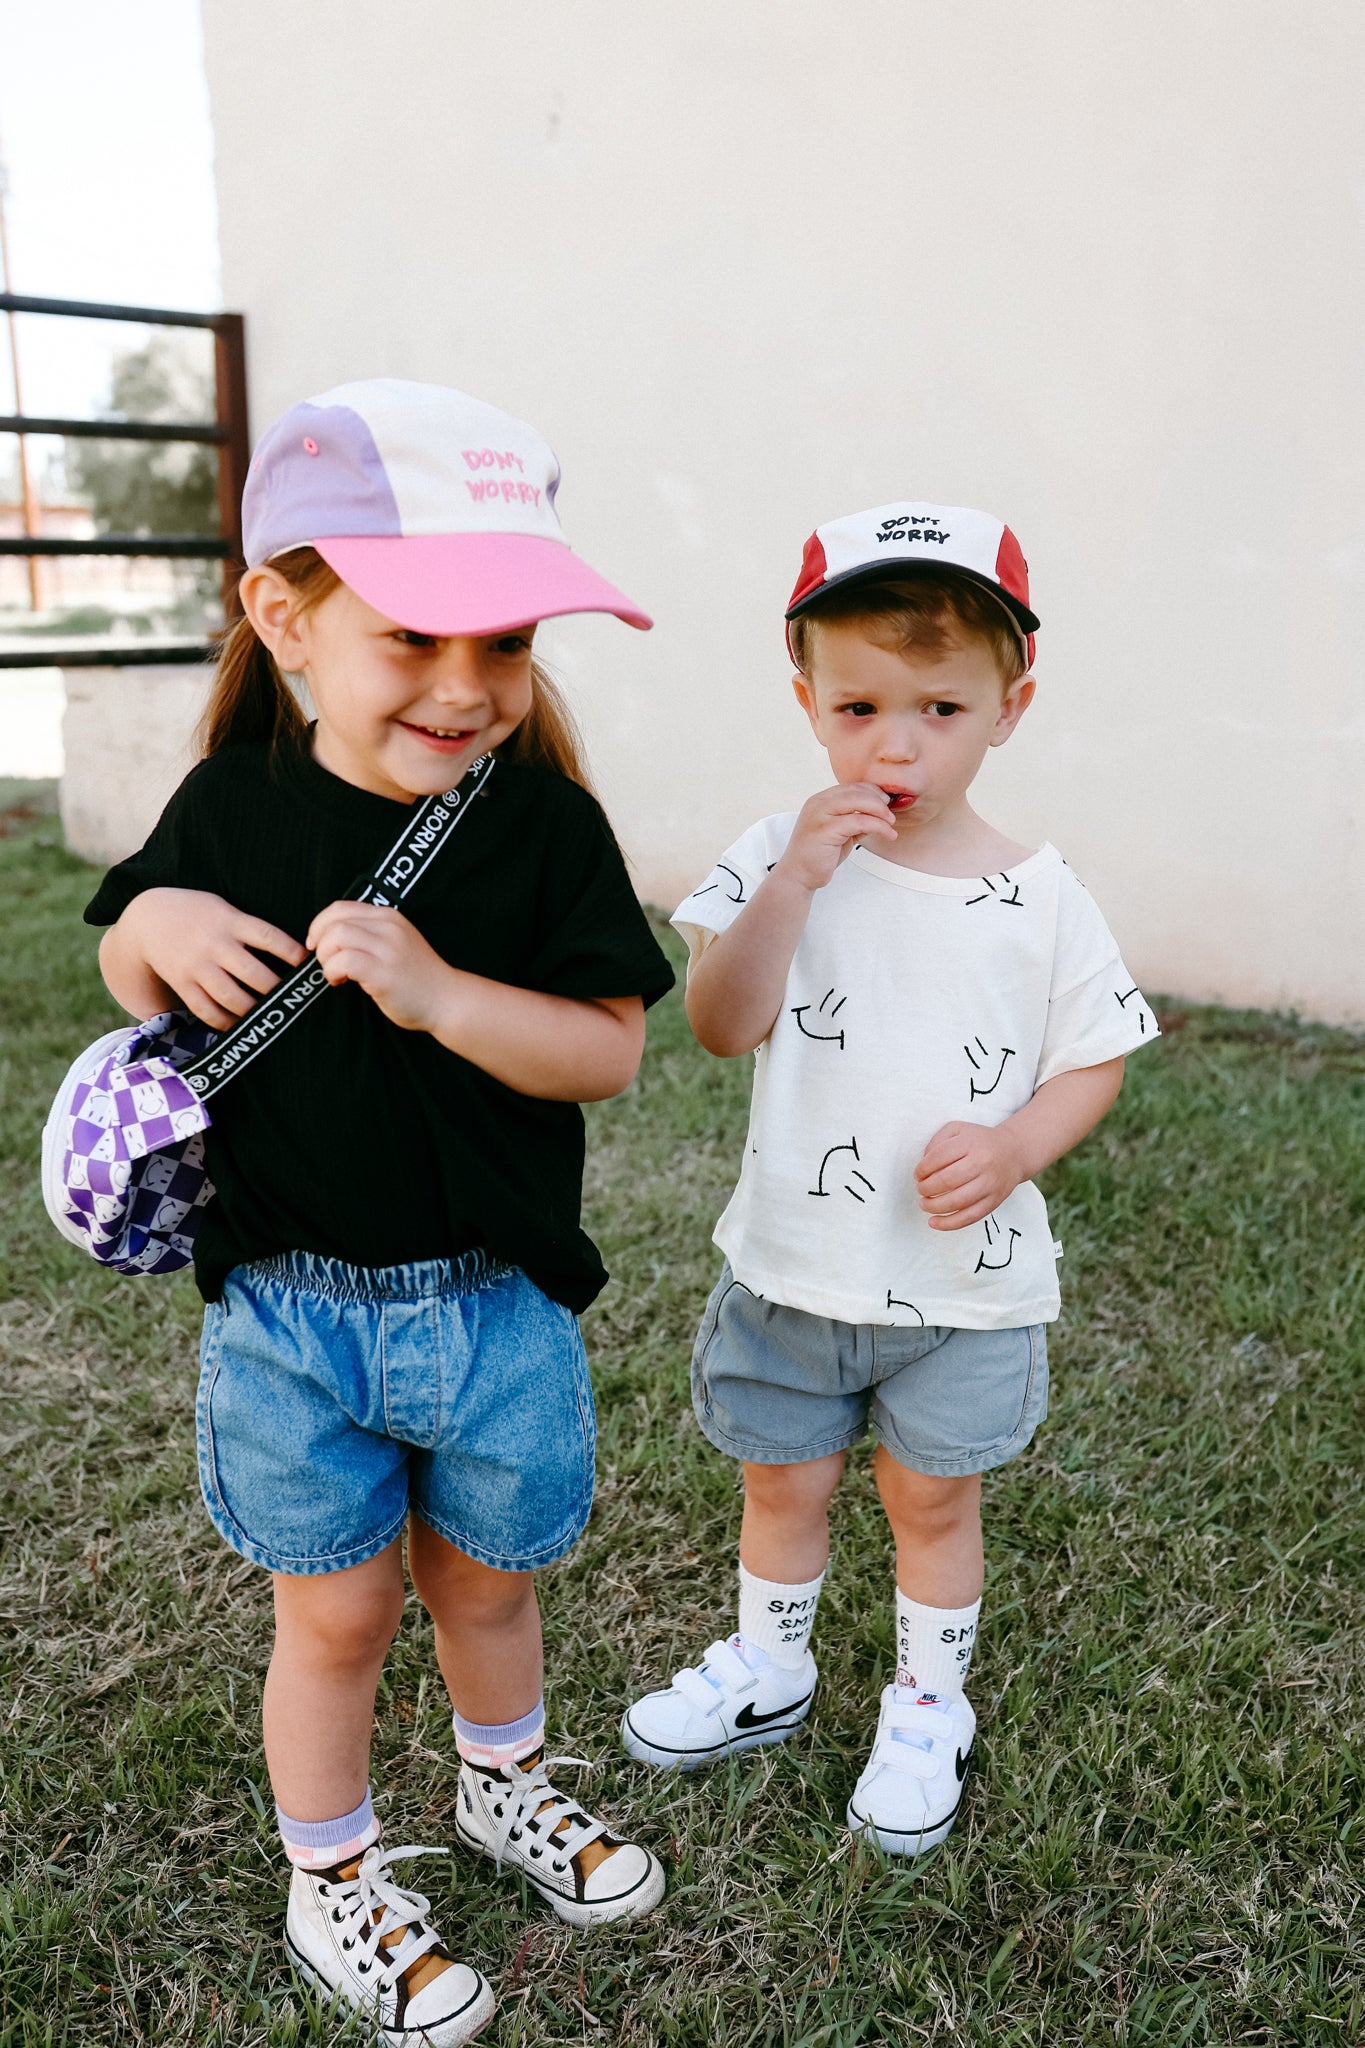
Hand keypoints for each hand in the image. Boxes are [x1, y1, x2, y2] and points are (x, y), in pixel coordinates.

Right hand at [117, 887, 306, 1029]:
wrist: (148, 919)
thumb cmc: (198, 913)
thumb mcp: (223, 909)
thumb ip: (249, 927)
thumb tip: (290, 952)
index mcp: (230, 921)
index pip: (268, 937)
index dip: (292, 953)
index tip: (309, 965)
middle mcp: (215, 945)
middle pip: (253, 974)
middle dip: (276, 990)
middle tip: (290, 999)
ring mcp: (197, 966)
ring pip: (232, 997)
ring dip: (254, 1011)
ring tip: (268, 1014)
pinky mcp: (182, 983)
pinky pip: (206, 1010)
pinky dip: (225, 1022)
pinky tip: (239, 1024)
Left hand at [306, 900, 454, 1032]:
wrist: (447, 1000)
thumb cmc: (417, 978)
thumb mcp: (397, 943)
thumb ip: (371, 934)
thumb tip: (330, 938)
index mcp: (390, 917)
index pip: (340, 908)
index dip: (319, 924)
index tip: (316, 944)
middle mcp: (389, 927)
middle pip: (334, 921)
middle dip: (320, 944)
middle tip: (327, 963)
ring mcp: (388, 949)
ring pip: (336, 937)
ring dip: (326, 958)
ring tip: (335, 973)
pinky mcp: (384, 972)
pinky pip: (344, 961)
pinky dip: (333, 971)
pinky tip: (341, 982)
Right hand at [775, 783, 898, 892]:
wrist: (798, 875)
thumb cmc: (817, 856)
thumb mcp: (840, 833)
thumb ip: (856, 821)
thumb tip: (880, 816)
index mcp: (820, 800)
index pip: (851, 787)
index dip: (872, 792)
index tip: (886, 803)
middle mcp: (818, 803)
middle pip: (856, 791)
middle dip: (878, 800)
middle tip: (890, 815)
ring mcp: (820, 815)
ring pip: (858, 801)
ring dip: (880, 811)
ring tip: (890, 824)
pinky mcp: (825, 829)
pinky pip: (859, 821)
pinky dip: (878, 826)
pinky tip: (887, 834)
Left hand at [915, 1120, 1025, 1230]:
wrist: (1014, 1153)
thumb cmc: (980, 1142)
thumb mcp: (958, 1130)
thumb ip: (937, 1141)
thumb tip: (923, 1165)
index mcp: (971, 1143)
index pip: (940, 1157)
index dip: (923, 1168)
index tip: (918, 1175)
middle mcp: (983, 1163)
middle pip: (948, 1180)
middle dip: (927, 1188)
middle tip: (921, 1189)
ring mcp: (990, 1184)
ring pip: (958, 1201)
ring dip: (934, 1206)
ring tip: (924, 1204)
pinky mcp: (994, 1201)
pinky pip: (970, 1217)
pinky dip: (949, 1223)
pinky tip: (933, 1222)